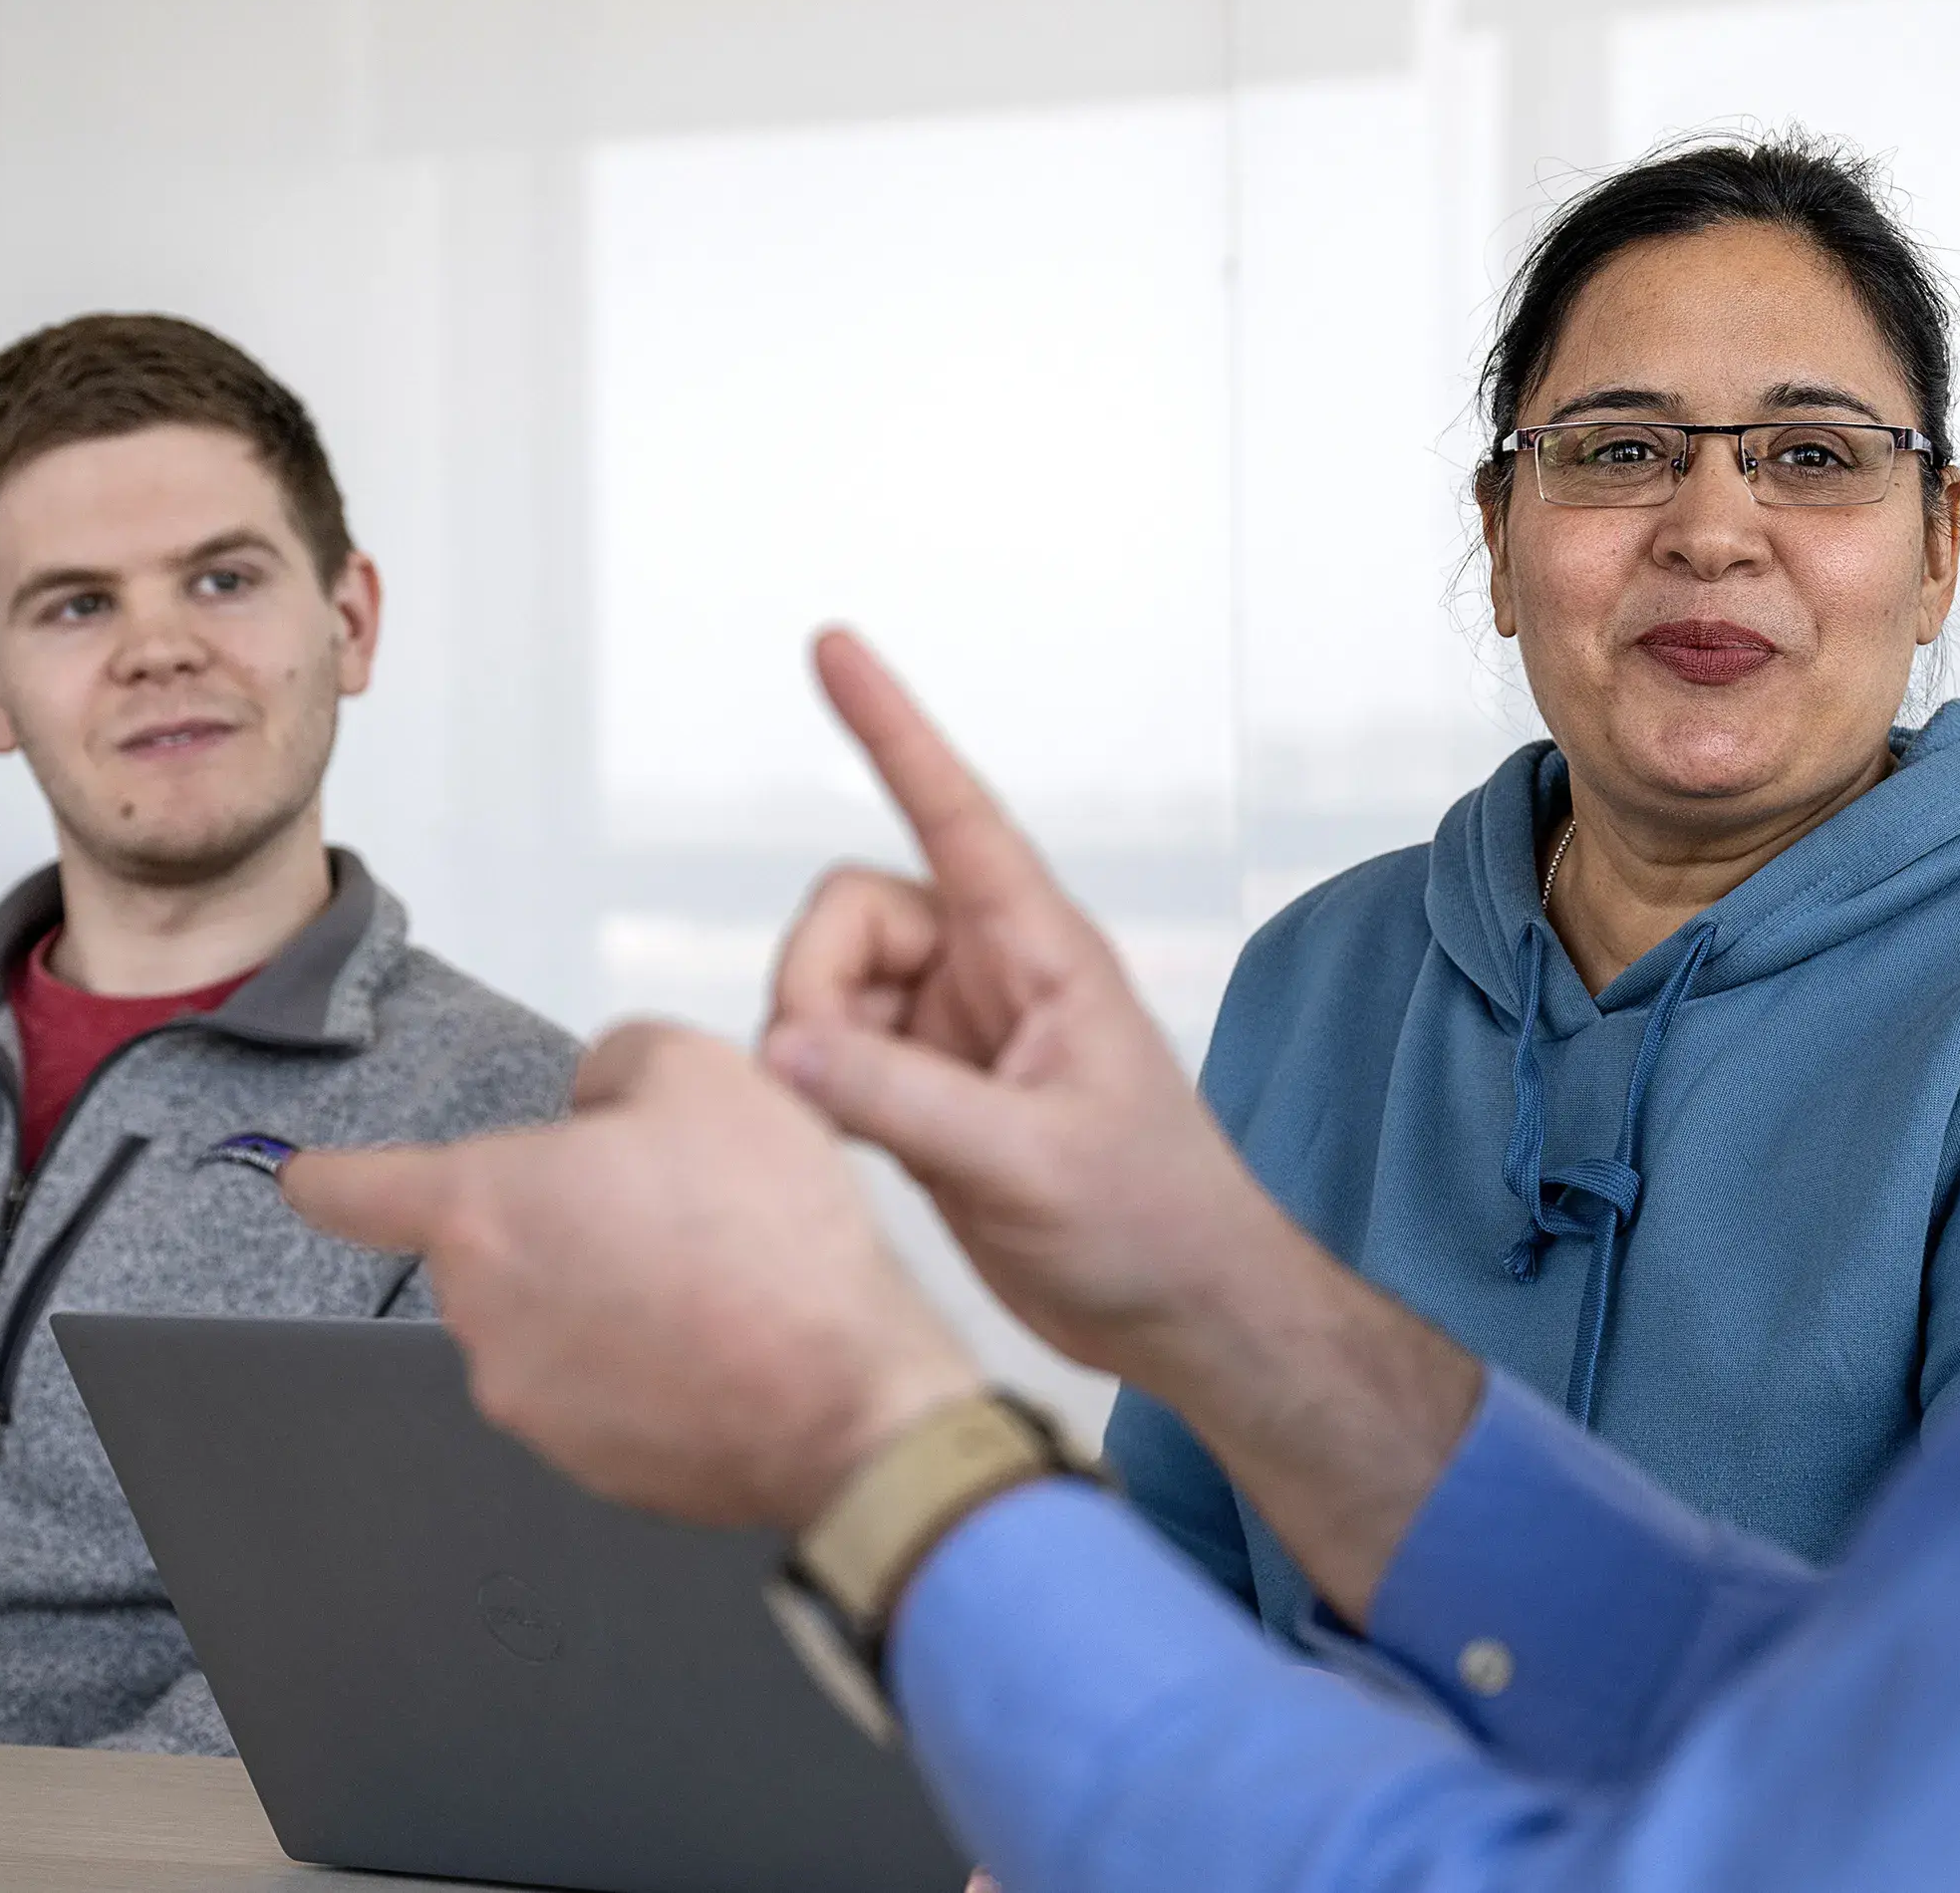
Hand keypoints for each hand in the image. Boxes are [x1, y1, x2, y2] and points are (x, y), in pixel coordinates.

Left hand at [279, 1021, 982, 1534]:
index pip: (355, 1188)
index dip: (326, 1173)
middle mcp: (484, 1314)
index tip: (302, 1175)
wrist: (846, 1397)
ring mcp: (532, 1400)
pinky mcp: (590, 1462)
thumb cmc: (774, 1245)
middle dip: (564, 1217)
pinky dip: (650, 1359)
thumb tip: (605, 1099)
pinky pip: (603, 1387)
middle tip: (673, 1202)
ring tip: (720, 1274)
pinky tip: (728, 1335)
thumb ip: (622, 1059)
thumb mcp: (708, 1073)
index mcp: (485, 1209)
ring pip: (555, 1316)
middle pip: (495, 1245)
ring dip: (613, 1290)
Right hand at [760, 630, 1302, 1379]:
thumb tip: (780, 1046)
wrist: (1179, 1314)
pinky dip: (816, 1089)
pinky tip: (852, 1151)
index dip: (891, 726)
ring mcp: (954, 1030)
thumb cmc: (1149, 1225)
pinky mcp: (924, 1091)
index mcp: (1043, 951)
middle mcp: (992, 971)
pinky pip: (827, 1052)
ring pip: (824, 987)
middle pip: (848, 913)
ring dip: (814, 1050)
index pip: (954, 811)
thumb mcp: (1027, 1163)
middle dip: (813, 986)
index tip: (832, 644)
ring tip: (874, 1137)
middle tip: (833, 1085)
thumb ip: (900, 1102)